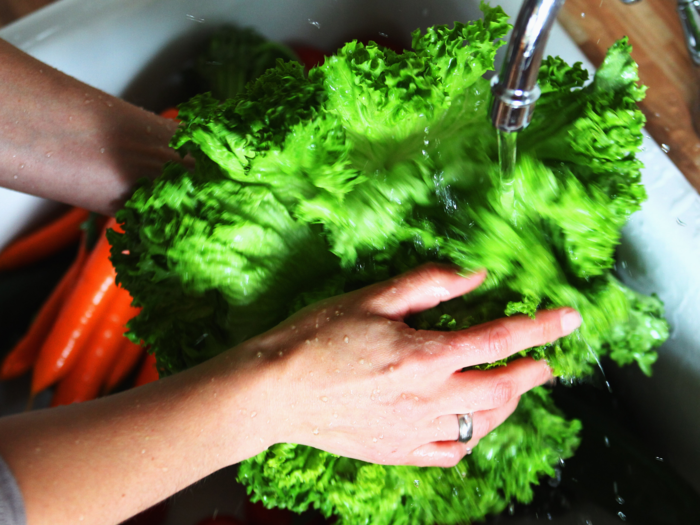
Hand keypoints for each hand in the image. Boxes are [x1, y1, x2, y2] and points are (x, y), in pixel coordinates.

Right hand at [236, 263, 580, 467]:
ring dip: (508, 404)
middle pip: (502, 388)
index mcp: (423, 356)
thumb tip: (475, 275)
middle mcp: (427, 398)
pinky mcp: (397, 450)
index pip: (498, 340)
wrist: (272, 390)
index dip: (538, 327)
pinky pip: (450, 452)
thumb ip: (428, 284)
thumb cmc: (315, 339)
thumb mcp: (372, 298)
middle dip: (533, 372)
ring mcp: (413, 430)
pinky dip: (470, 437)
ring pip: (482, 424)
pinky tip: (470, 423)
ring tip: (513, 387)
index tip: (567, 319)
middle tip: (546, 360)